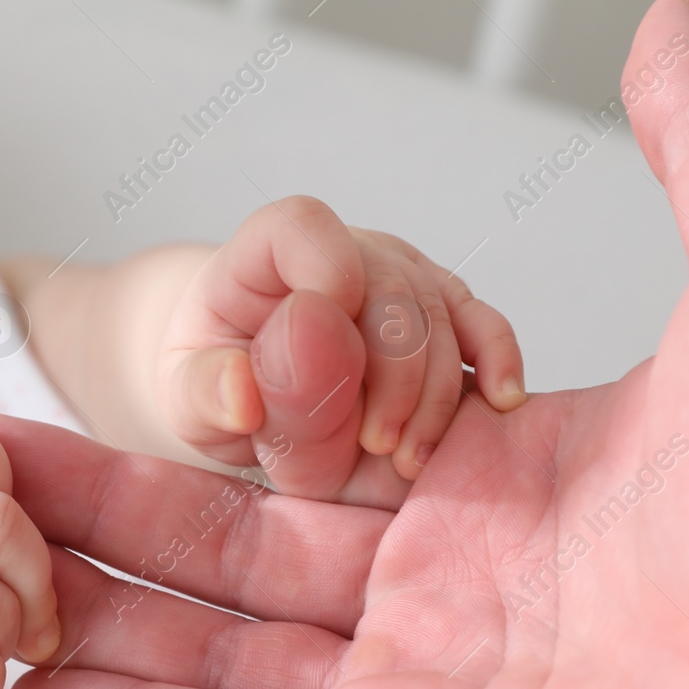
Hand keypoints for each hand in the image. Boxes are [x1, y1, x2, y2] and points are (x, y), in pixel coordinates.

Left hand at [157, 197, 524, 505]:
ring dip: (436, 392)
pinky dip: (498, 359)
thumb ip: (207, 393)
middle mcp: (343, 253)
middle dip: (392, 373)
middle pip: (389, 285)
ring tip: (408, 460)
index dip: (325, 272)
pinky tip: (500, 401)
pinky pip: (482, 323)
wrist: (254, 396)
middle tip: (376, 448)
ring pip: (441, 312)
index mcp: (264, 257)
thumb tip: (239, 392)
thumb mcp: (188, 401)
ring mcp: (400, 278)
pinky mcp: (442, 314)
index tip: (331, 357)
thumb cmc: (217, 387)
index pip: (302, 228)